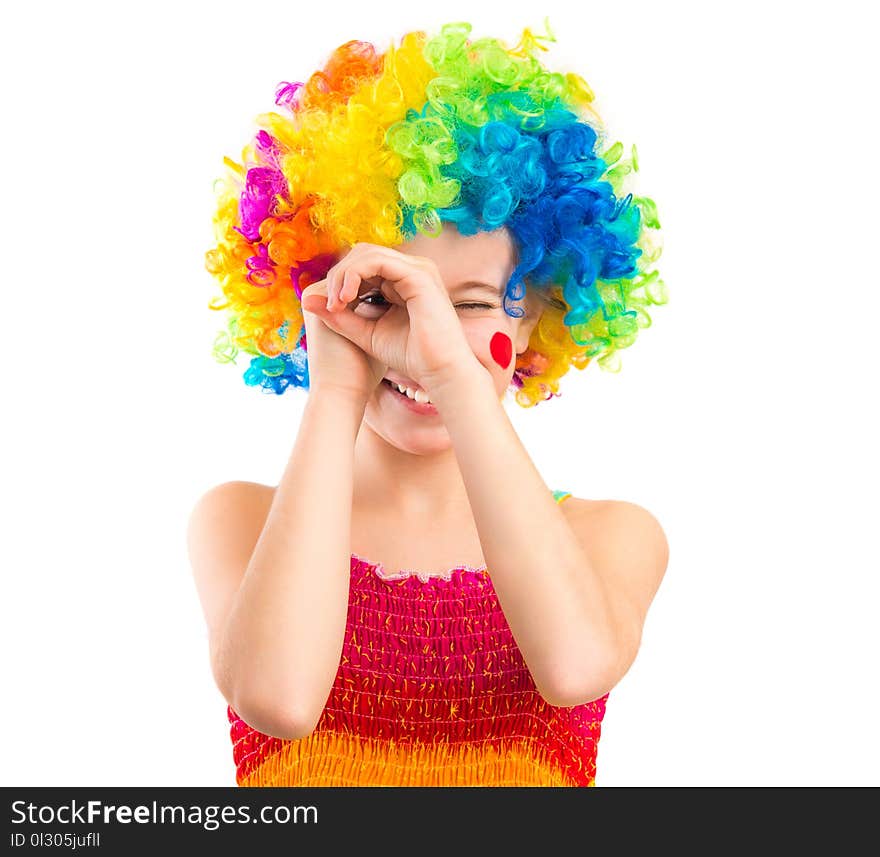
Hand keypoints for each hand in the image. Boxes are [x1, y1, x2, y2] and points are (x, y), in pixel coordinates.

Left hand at [301, 243, 478, 395]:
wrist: (439, 372)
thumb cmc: (410, 357)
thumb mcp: (366, 332)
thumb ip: (340, 315)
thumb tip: (306, 299)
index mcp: (403, 281)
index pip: (363, 266)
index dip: (341, 281)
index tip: (329, 309)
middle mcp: (411, 270)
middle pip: (362, 254)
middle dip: (338, 275)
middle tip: (329, 305)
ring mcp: (417, 269)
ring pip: (366, 254)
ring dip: (343, 275)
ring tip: (336, 303)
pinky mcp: (419, 275)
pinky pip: (377, 261)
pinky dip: (355, 275)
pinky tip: (345, 297)